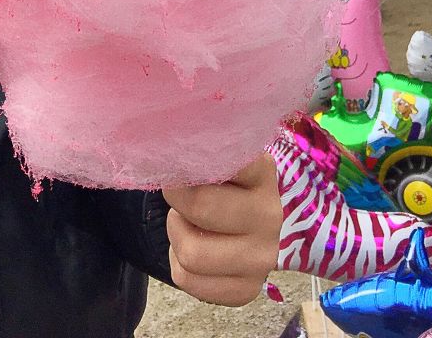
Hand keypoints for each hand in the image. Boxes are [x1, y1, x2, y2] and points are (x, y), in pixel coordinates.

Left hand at [161, 154, 282, 306]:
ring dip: (177, 233)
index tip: (180, 159)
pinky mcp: (248, 288)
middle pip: (199, 206)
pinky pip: (188, 280)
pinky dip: (178, 264)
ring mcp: (264, 257)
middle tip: (181, 194)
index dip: (188, 160)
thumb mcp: (213, 155)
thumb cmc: (215, 180)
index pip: (223, 158)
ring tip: (189, 222)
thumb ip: (196, 148)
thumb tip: (161, 144)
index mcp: (262, 169)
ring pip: (192, 253)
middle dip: (177, 199)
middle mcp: (271, 214)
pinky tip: (196, 246)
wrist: (237, 219)